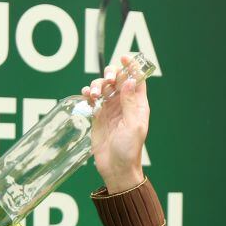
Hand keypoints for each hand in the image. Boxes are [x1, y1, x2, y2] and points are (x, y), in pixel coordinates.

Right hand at [81, 54, 147, 192]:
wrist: (116, 168)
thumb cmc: (129, 150)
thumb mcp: (133, 126)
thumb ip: (130, 103)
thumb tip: (130, 80)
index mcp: (138, 104)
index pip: (137, 79)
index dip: (132, 66)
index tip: (124, 57)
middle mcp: (124, 104)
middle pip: (118, 79)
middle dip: (111, 74)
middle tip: (107, 81)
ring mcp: (110, 109)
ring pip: (104, 87)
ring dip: (98, 84)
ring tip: (94, 93)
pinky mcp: (98, 116)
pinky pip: (93, 98)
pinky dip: (89, 93)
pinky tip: (87, 96)